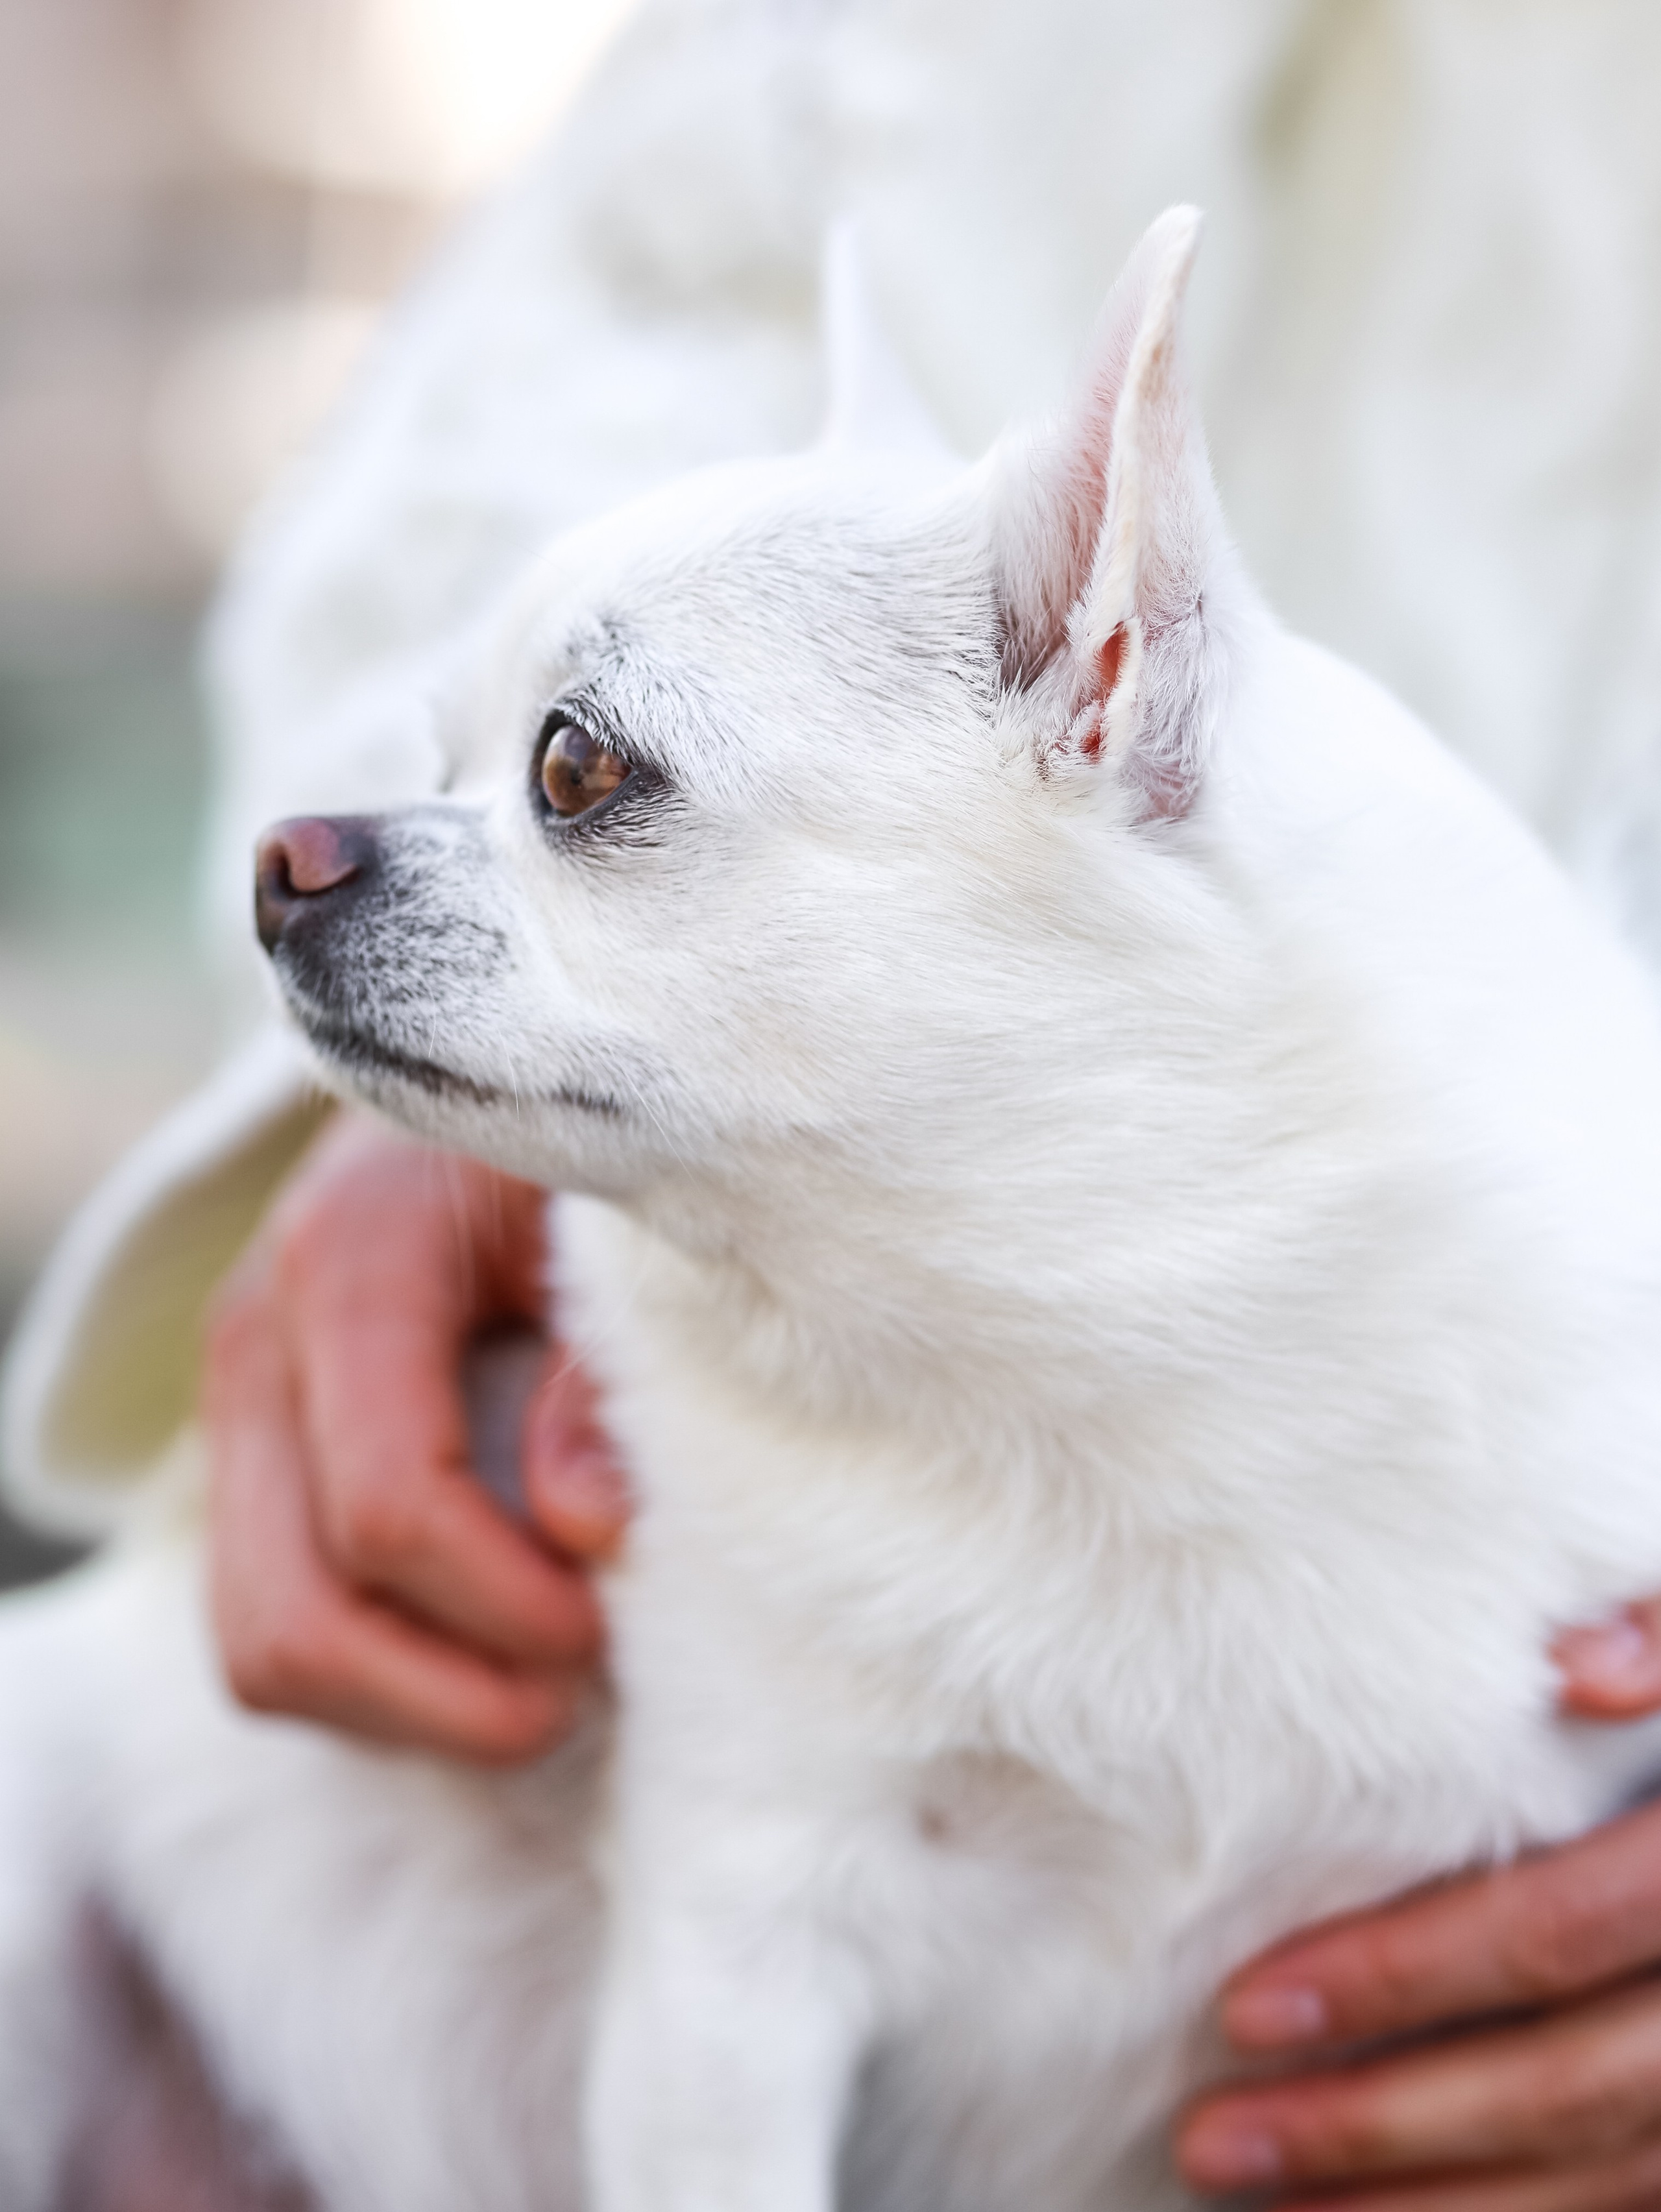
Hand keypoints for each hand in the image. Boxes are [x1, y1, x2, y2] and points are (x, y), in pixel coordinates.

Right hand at [203, 1112, 629, 1762]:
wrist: (490, 1086)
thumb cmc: (571, 1158)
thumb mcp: (615, 1222)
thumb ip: (607, 1364)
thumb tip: (590, 1526)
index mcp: (350, 1258)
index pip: (390, 1506)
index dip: (506, 1604)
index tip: (607, 1623)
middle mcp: (258, 1336)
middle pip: (296, 1616)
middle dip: (448, 1698)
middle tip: (577, 1686)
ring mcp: (236, 1405)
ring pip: (261, 1649)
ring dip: (410, 1709)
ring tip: (543, 1684)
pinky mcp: (248, 1457)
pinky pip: (268, 1626)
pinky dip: (378, 1681)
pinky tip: (487, 1648)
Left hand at [1177, 1603, 1660, 2210]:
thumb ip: (1657, 1647)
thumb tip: (1574, 1671)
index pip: (1549, 1935)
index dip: (1404, 1976)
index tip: (1246, 2009)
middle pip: (1558, 2086)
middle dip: (1376, 2124)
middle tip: (1212, 2137)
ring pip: (1591, 2175)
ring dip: (1421, 2207)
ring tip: (1269, 2210)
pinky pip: (1617, 2209)